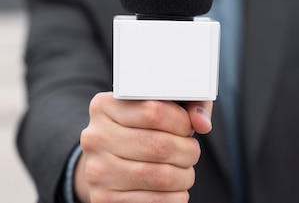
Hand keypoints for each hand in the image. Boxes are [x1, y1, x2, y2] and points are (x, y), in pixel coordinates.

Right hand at [74, 92, 212, 202]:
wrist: (107, 165)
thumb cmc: (140, 131)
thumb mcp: (156, 107)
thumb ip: (184, 105)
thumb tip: (203, 123)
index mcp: (104, 106)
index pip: (154, 111)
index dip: (182, 122)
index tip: (187, 127)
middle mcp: (95, 137)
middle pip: (161, 146)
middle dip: (188, 151)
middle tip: (191, 151)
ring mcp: (97, 170)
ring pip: (162, 176)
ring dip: (185, 176)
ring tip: (184, 170)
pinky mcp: (103, 198)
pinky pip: (155, 201)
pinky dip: (176, 197)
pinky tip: (174, 189)